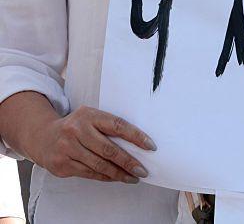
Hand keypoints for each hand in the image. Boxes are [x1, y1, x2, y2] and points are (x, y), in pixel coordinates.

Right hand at [32, 106, 154, 183]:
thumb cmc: (76, 127)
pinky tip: (116, 177)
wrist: (43, 136)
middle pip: (109, 149)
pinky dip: (105, 177)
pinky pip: (89, 173)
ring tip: (133, 177)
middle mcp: (76, 131)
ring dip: (119, 173)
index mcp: (89, 115)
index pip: (117, 125)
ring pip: (99, 165)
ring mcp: (67, 148)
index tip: (150, 146)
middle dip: (129, 162)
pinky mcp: (61, 164)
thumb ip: (109, 127)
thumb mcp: (91, 118)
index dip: (136, 136)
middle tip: (142, 170)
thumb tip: (137, 144)